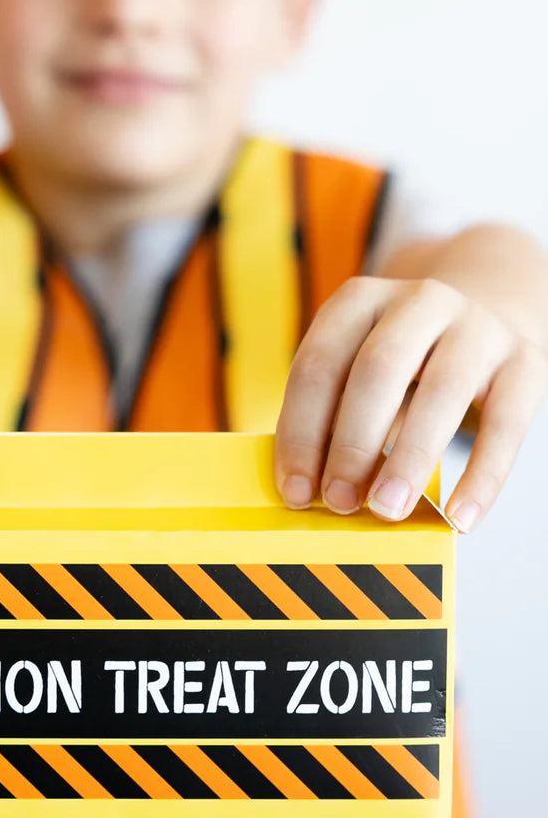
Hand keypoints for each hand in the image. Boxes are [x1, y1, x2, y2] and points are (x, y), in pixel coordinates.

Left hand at [274, 276, 547, 530]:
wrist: (493, 313)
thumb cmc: (411, 363)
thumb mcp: (367, 371)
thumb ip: (342, 417)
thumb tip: (316, 489)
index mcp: (362, 300)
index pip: (319, 364)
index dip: (301, 432)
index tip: (294, 491)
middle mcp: (420, 301)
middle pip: (377, 370)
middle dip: (351, 443)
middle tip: (337, 502)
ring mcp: (477, 326)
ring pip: (442, 391)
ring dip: (409, 458)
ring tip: (388, 509)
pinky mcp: (525, 360)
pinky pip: (507, 422)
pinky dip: (482, 476)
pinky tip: (461, 517)